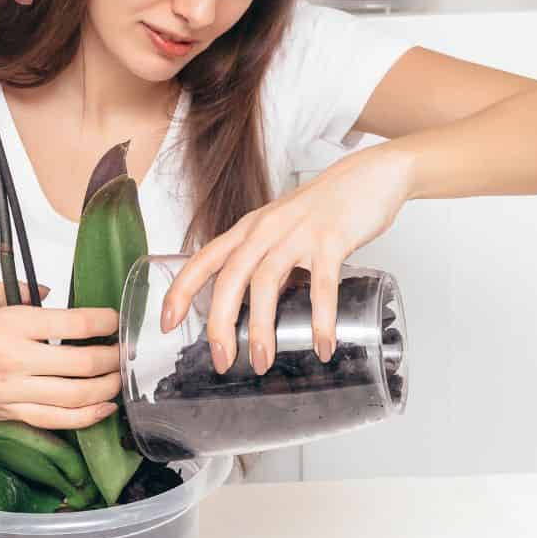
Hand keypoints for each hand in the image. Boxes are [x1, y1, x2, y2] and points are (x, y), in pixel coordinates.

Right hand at [0, 281, 122, 429]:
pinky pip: (51, 422)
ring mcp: (9, 394)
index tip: (116, 319)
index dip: (106, 321)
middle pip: (85, 366)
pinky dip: (82, 418)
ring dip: (105, 391)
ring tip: (119, 380)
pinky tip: (99, 410)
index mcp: (8, 325)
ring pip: (75, 400)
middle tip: (127, 351)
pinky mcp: (1, 416)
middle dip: (114, 359)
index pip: (76, 324)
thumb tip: (45, 291)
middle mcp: (14, 362)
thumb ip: (13, 292)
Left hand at [160, 144, 410, 374]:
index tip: (167, 323)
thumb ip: (265, 261)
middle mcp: (266, 228)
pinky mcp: (332, 239)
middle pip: (229, 277)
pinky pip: (323, 286)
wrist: (369, 176)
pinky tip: (322, 346)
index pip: (204, 259)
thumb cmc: (324, 208)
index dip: (181, 290)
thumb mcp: (281, 229)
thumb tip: (253, 308)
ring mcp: (298, 232)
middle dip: (219, 323)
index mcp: (249, 228)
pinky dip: (320, 320)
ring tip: (262, 361)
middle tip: (222, 361)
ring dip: (260, 327)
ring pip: (266, 282)